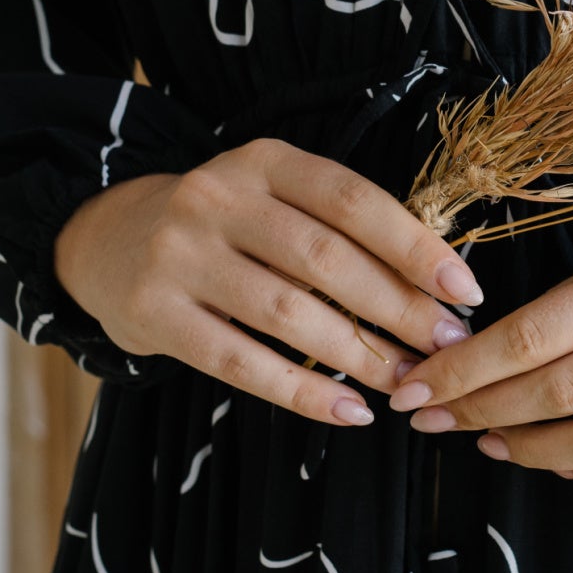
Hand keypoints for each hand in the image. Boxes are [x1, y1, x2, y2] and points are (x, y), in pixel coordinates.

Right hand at [52, 139, 484, 426]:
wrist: (107, 239)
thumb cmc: (224, 226)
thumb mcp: (272, 197)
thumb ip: (338, 226)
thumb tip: (435, 286)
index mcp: (263, 161)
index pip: (352, 200)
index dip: (414, 246)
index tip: (464, 291)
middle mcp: (218, 199)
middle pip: (325, 259)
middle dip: (397, 309)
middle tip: (446, 347)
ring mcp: (180, 255)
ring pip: (288, 314)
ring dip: (358, 355)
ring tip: (405, 382)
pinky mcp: (155, 313)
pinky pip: (241, 363)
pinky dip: (303, 392)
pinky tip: (351, 411)